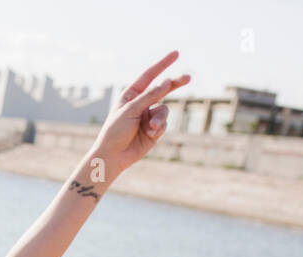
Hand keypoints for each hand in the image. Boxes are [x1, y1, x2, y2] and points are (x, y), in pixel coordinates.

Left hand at [91, 51, 190, 176]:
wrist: (114, 156)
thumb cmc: (115, 131)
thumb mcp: (131, 110)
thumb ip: (149, 96)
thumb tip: (166, 81)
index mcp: (131, 95)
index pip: (149, 75)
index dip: (162, 64)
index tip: (176, 54)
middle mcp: (141, 103)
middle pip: (163, 89)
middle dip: (175, 84)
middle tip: (188, 77)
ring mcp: (148, 116)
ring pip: (164, 109)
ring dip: (160, 118)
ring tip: (151, 127)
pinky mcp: (154, 129)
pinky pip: (164, 123)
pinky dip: (159, 128)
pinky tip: (149, 134)